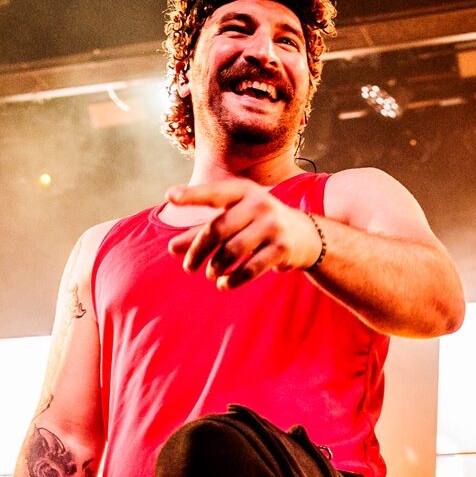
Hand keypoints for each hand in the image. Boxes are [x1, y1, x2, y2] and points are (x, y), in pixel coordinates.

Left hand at [165, 180, 322, 289]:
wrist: (305, 236)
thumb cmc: (259, 225)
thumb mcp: (233, 221)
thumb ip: (203, 232)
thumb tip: (172, 248)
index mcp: (243, 191)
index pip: (213, 193)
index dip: (192, 195)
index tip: (170, 196)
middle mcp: (259, 204)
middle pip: (218, 229)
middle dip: (198, 251)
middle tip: (188, 267)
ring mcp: (272, 225)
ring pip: (233, 251)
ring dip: (216, 267)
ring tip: (210, 274)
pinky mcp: (282, 248)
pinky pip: (250, 268)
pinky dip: (233, 279)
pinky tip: (223, 284)